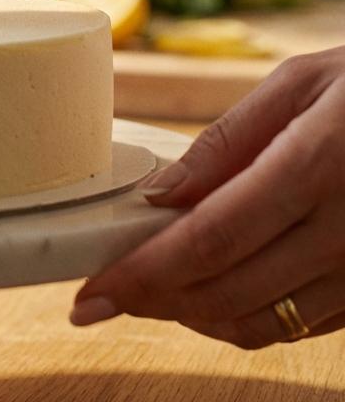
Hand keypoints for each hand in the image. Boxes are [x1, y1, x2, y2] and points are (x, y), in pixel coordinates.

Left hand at [71, 46, 344, 348]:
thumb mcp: (300, 83)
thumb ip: (227, 139)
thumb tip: (164, 193)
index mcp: (315, 166)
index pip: (212, 239)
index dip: (145, 273)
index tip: (93, 292)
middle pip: (228, 291)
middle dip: (152, 300)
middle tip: (104, 296)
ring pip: (261, 321)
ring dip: (191, 314)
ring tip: (147, 291)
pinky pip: (301, 325)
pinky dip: (243, 318)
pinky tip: (208, 291)